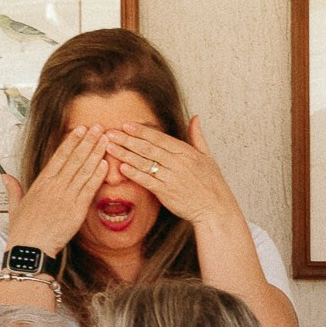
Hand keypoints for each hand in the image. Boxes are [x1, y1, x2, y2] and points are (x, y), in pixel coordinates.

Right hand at [2, 124, 109, 254]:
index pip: (58, 157)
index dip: (71, 142)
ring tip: (105, 140)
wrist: (30, 249)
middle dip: (87, 141)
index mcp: (41, 183)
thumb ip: (13, 189)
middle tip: (98, 127)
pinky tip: (106, 163)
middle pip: (74, 159)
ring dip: (96, 153)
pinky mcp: (76, 210)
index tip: (81, 130)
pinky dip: (98, 176)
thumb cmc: (22, 231)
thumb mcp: (14, 207)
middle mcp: (54, 187)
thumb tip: (5, 176)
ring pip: (84, 171)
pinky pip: (89, 189)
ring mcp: (66, 197)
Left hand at [100, 116, 241, 228]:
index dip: (141, 131)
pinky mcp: (166, 192)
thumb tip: (195, 117)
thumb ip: (197, 136)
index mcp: (186, 152)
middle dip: (127, 139)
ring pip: (145, 163)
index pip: (159, 138)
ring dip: (125, 154)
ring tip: (110, 147)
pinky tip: (122, 167)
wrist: (215, 208)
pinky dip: (134, 174)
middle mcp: (178, 162)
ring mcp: (172, 177)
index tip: (126, 125)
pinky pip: (147, 181)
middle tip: (110, 133)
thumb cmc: (212, 183)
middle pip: (148, 148)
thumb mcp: (207, 156)